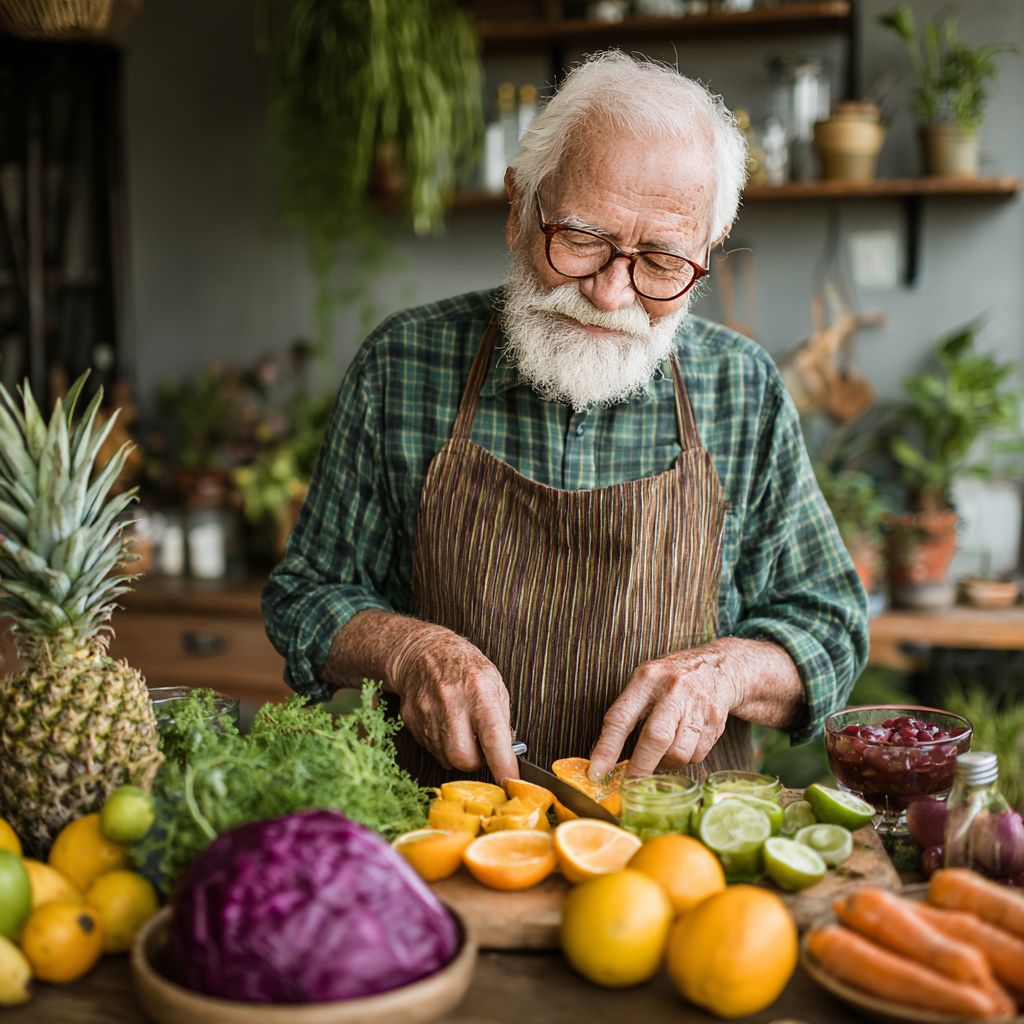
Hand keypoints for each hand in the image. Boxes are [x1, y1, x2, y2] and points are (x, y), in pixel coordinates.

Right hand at [388, 621, 518, 783]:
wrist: (422, 651)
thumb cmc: (465, 666)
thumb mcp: (494, 682)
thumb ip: (502, 718)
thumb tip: (508, 752)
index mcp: (479, 692)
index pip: (493, 737)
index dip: (503, 764)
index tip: (511, 781)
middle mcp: (451, 703)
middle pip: (463, 758)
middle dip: (476, 763)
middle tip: (481, 748)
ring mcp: (427, 712)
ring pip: (446, 758)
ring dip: (459, 753)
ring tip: (462, 731)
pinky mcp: (411, 720)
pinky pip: (431, 749)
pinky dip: (442, 746)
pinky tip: (445, 726)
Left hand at [588, 643, 736, 779]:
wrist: (716, 668)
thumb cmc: (670, 679)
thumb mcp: (643, 682)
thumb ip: (627, 711)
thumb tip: (606, 755)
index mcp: (647, 680)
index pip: (621, 718)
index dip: (607, 748)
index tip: (597, 772)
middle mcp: (673, 691)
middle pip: (656, 738)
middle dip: (641, 767)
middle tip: (631, 783)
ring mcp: (698, 706)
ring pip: (678, 753)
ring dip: (666, 764)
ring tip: (661, 754)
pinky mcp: (715, 722)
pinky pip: (697, 756)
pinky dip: (686, 759)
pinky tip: (682, 745)